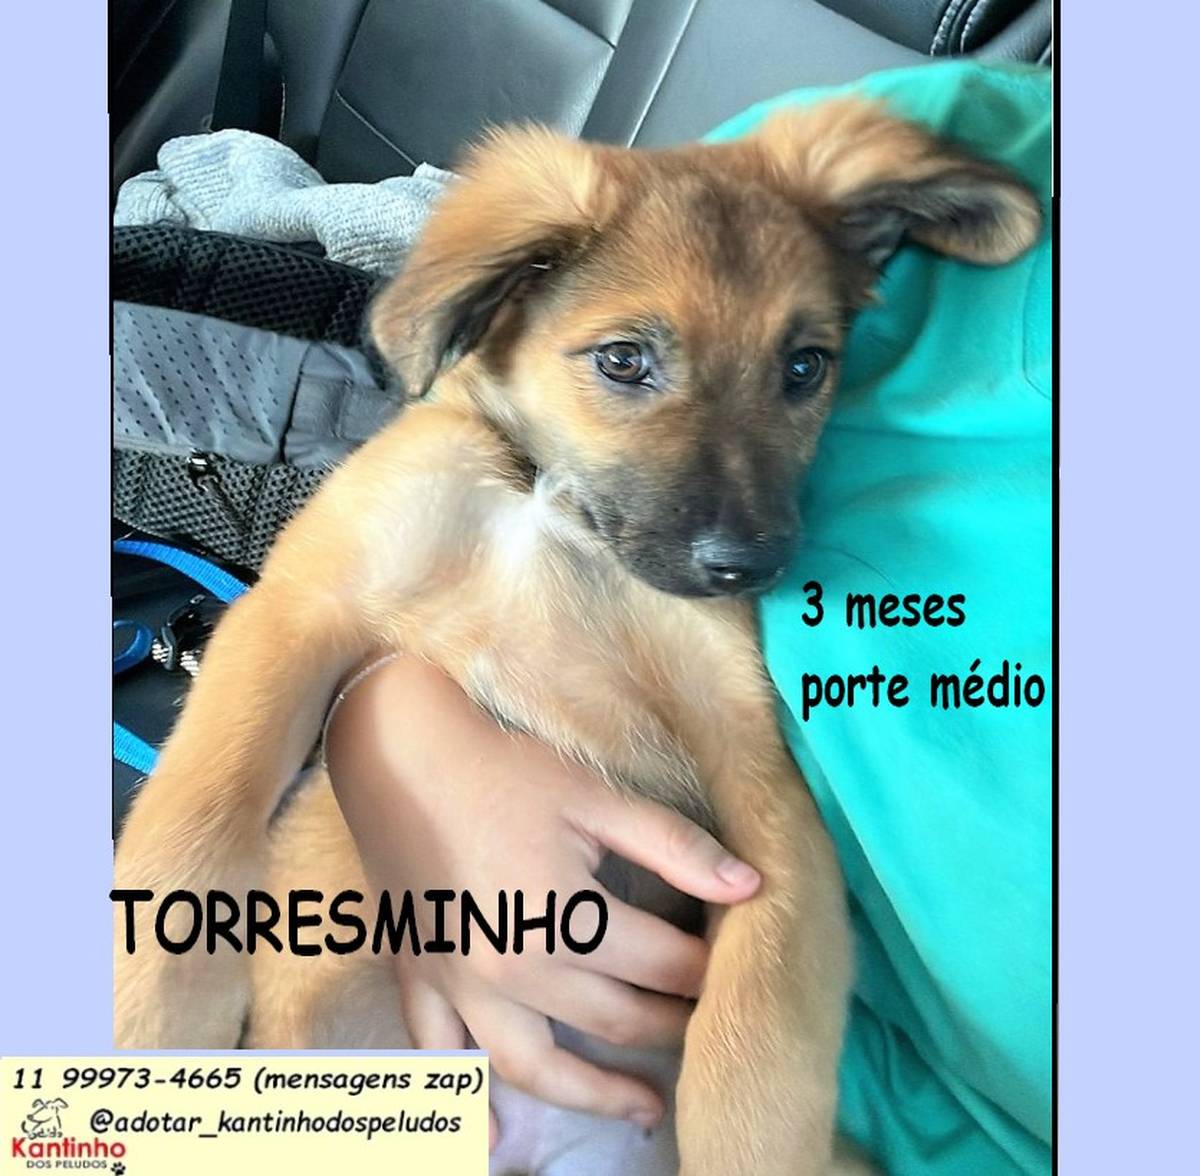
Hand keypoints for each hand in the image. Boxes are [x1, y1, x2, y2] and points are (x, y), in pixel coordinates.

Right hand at [325, 655, 760, 1141]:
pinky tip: (494, 1142)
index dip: (706, 967)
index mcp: (564, 918)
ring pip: (537, 1067)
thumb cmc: (506, 772)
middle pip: (614, 1018)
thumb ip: (674, 848)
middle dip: (670, 1025)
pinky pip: (442, 1061)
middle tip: (706, 1028)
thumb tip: (751, 887)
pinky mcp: (421, 982)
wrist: (402, 757)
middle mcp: (514, 969)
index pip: (662, 964)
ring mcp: (461, 985)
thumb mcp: (595, 798)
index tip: (733, 966)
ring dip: (594, 1095)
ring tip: (645, 1109)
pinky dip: (466, 1106)